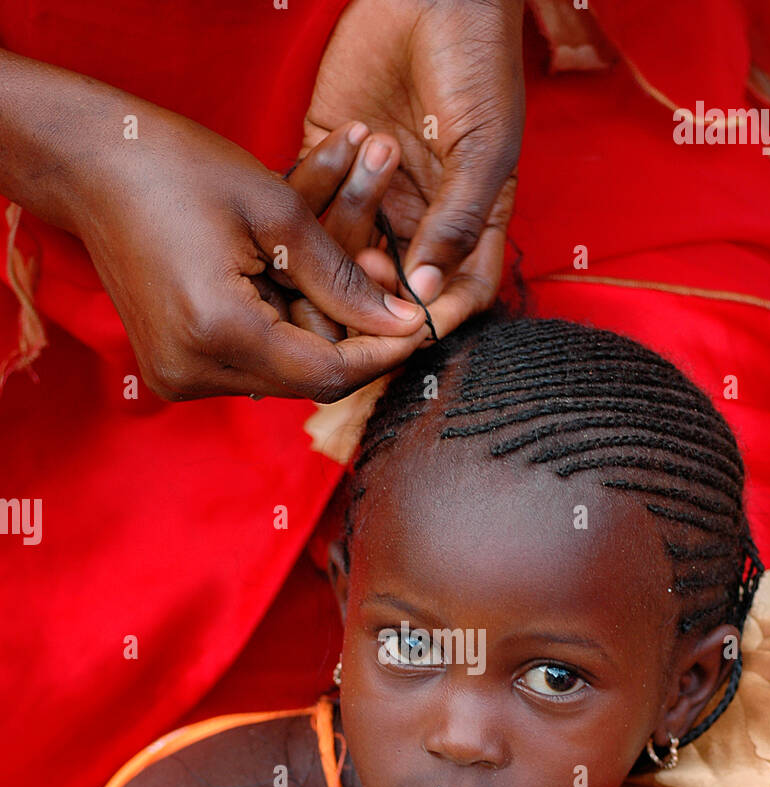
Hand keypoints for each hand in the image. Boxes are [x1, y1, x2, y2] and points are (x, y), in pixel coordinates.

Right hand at [0, 52, 428, 402]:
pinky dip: (283, 326)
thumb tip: (403, 323)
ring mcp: (179, 377)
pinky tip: (292, 283)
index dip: (381, 351)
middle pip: (307, 379)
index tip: (420, 321)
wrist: (91, 167)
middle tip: (382, 280)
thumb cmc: (179, 169)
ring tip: (341, 271)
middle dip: (352, 333)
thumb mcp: (276, 212)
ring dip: (319, 327)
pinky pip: (252, 362)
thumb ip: (343, 278)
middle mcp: (194, 372)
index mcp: (218, 332)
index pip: (328, 373)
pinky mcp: (174, 369)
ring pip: (283, 372)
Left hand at [304, 0, 525, 334]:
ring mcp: (374, 190)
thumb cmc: (477, 63)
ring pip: (347, 248)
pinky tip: (345, 148)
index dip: (436, 316)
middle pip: (393, 284)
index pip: (457, 294)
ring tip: (366, 186)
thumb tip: (428, 293)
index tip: (411, 320)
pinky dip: (319, 188)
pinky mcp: (331, 159)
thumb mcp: (484, 149)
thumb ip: (457, 222)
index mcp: (469, 221)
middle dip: (376, 288)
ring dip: (350, 230)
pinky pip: (313, 200)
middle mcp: (420, 216)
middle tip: (365, 272)